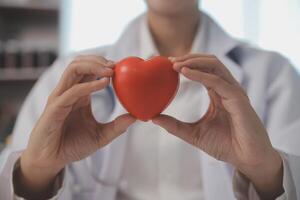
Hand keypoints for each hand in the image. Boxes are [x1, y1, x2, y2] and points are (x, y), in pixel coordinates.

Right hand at [15, 55, 135, 198]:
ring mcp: (60, 98)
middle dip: (99, 60)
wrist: (51, 161)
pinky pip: (72, 91)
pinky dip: (89, 84)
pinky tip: (104, 84)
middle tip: (116, 65)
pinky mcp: (55, 108)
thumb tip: (135, 118)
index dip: (104, 65)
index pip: (88, 70)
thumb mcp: (100, 136)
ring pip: (73, 69)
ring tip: (110, 71)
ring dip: (93, 66)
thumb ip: (117, 127)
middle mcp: (69, 92)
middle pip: (80, 64)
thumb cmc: (72, 146)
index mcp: (79, 95)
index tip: (121, 68)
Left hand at [152, 54, 283, 197]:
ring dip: (194, 61)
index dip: (187, 64)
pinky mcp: (238, 99)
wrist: (246, 160)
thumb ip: (174, 125)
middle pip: (209, 62)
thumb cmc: (225, 145)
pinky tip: (185, 72)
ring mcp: (234, 92)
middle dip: (189, 57)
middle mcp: (227, 89)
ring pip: (215, 65)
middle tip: (169, 61)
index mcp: (218, 93)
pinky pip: (218, 81)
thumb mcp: (193, 134)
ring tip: (175, 64)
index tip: (168, 64)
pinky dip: (201, 74)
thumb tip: (153, 118)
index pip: (203, 70)